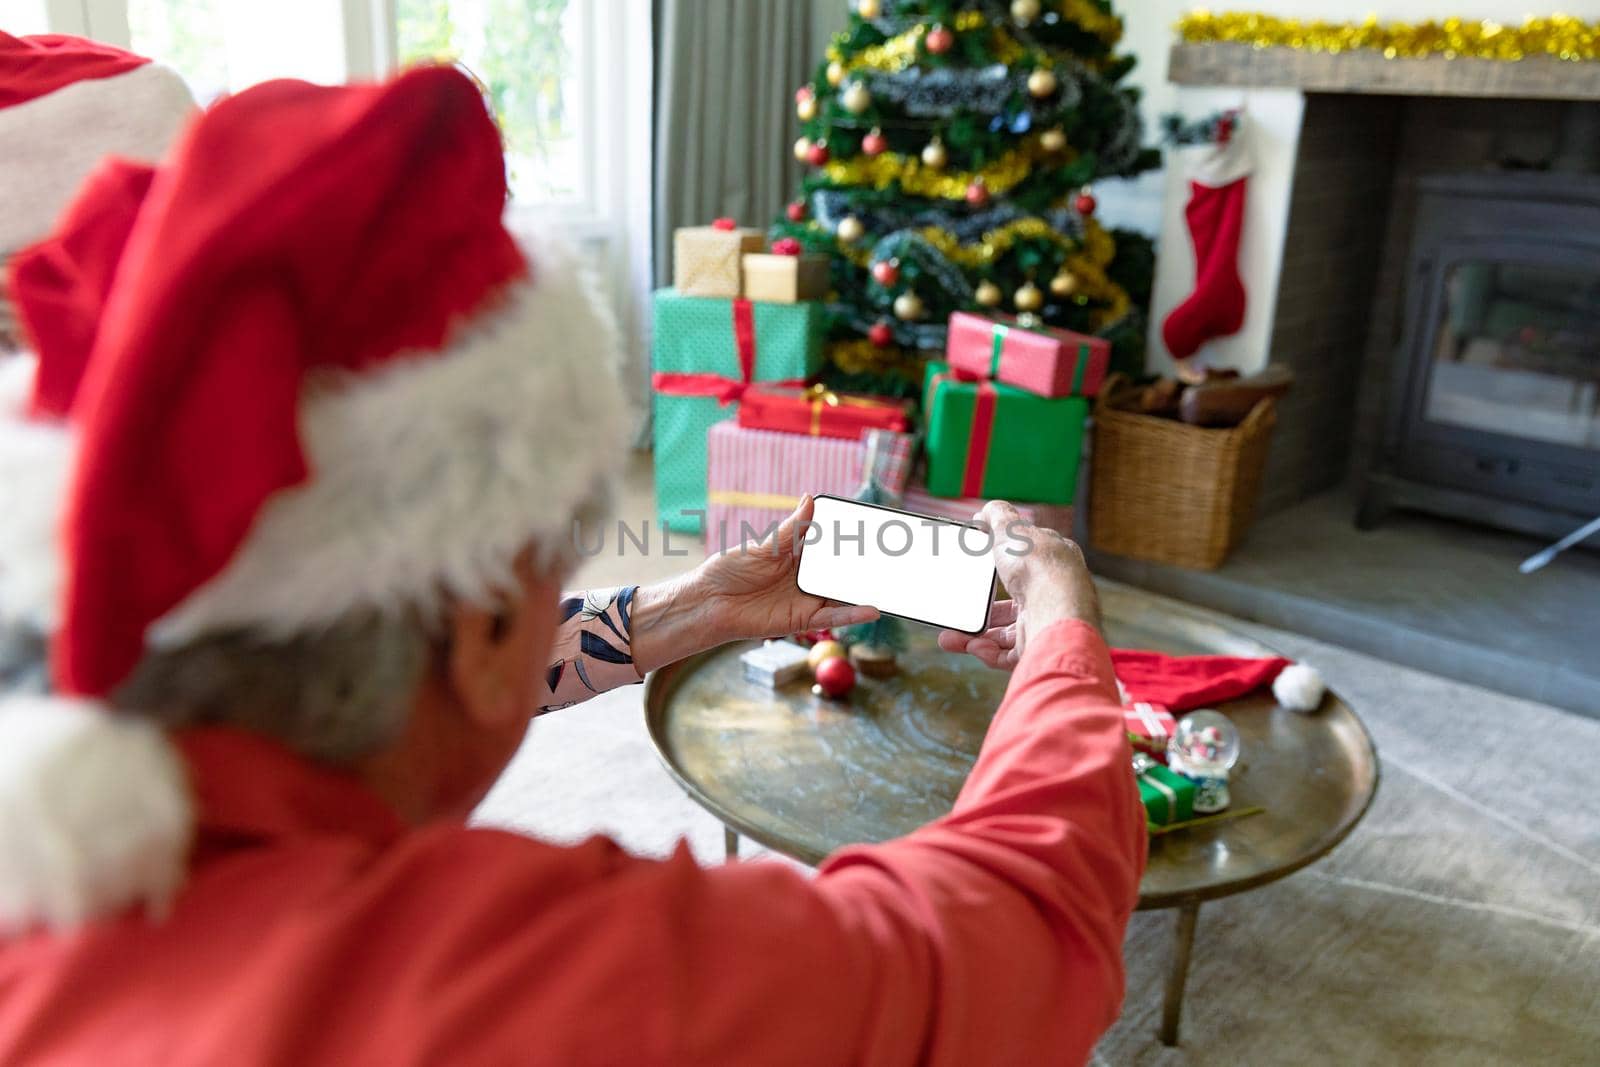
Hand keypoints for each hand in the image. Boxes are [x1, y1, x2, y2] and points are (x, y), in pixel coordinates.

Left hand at [629, 496, 877, 673]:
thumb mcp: (763, 546)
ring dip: (866, 591)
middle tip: (896, 556)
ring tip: (894, 584)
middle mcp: (806, 576)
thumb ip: (792, 529)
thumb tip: (810, 498)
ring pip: (843, 595)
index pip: (831, 544)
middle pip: (842, 570)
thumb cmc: (730, 569)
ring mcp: (806, 599)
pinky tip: (873, 610)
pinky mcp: (802, 620)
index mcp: (798, 554)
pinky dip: (853, 615)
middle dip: (867, 565)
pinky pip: (832, 618)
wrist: (709, 603)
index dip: (852, 537)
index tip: (877, 528)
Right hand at [937, 500, 1099, 670]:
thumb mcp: (1012, 529)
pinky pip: (1009, 655)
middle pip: (1011, 608)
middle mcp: (1052, 596)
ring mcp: (1046, 624)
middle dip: (979, 614)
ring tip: (949, 638)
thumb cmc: (1037, 565)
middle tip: (956, 616)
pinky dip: (988, 652)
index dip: (1000, 571)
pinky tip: (971, 646)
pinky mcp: (1040, 648)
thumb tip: (984, 513)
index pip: (1026, 567)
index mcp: (1052, 566)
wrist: (1055, 607)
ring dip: (975, 636)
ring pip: (1006, 634)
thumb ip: (997, 516)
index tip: (976, 577)